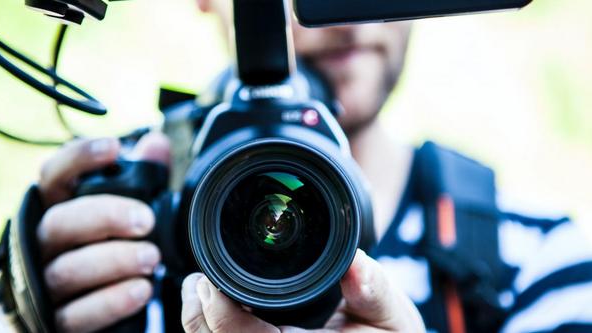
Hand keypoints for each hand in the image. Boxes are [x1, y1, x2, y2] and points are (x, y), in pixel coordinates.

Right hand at [37, 133, 170, 332]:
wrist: (95, 307)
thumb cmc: (109, 248)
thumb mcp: (127, 212)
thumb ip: (143, 179)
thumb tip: (157, 144)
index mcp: (59, 209)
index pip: (54, 176)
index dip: (78, 159)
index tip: (114, 148)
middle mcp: (44, 244)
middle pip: (60, 222)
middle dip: (105, 217)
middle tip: (145, 221)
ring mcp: (45, 284)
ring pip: (67, 270)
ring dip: (114, 261)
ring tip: (151, 258)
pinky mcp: (56, 320)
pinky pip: (77, 314)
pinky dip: (111, 301)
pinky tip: (140, 290)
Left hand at [181, 250, 425, 332]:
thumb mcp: (393, 315)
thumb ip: (374, 291)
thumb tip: (357, 264)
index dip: (218, 313)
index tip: (209, 280)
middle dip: (198, 315)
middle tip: (198, 280)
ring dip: (201, 322)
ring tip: (200, 289)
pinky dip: (213, 327)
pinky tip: (216, 306)